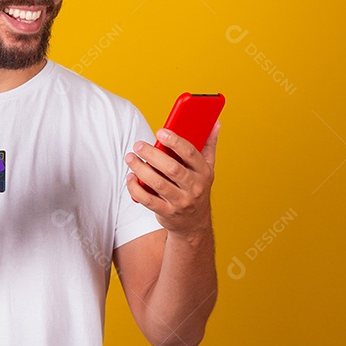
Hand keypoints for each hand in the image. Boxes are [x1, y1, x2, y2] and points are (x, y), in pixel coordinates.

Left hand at [124, 122, 218, 238]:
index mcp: (204, 172)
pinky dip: (135, 188)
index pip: (190, 153)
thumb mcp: (207, 168)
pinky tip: (130, 177)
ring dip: (140, 169)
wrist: (194, 223)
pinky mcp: (166, 212)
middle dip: (152, 154)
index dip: (175, 141)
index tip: (160, 132)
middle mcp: (194, 187)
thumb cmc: (197, 188)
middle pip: (171, 168)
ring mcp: (180, 201)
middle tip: (138, 145)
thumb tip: (215, 122)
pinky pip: (147, 199)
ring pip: (157, 183)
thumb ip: (209, 145)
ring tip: (130, 158)